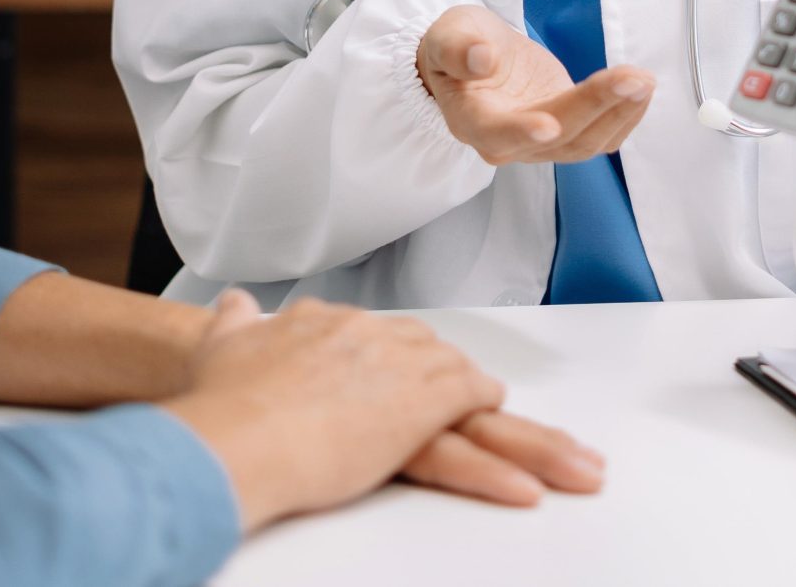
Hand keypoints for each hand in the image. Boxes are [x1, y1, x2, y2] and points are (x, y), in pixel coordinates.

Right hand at [161, 292, 598, 529]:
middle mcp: (379, 342)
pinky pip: (470, 438)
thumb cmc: (216, 397)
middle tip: (560, 448)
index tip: (462, 399)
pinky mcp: (409, 417)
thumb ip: (234, 325)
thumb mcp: (224, 346)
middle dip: (507, 414)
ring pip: (482, 411)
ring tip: (579, 473)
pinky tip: (529, 490)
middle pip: (455, 376)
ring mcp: (399, 377)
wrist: (223, 429)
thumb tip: (233, 304)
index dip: (436, 381)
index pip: (405, 350)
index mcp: (339, 328)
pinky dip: (501, 465)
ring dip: (533, 447)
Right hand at [416, 4, 652, 164]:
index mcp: (470, 119)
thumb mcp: (448, 34)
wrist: (475, 59)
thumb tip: (481, 58)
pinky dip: (624, 117)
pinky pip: (600, 136)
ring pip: (585, 141)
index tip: (549, 125)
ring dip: (618, 113)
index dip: (521, 131)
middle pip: (557, 136)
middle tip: (632, 78)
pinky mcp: (566, 132)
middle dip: (596, 106)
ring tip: (644, 80)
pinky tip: (641, 90)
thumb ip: (458, 48)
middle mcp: (506, 142)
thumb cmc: (459, 45)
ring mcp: (539, 143)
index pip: (496, 133)